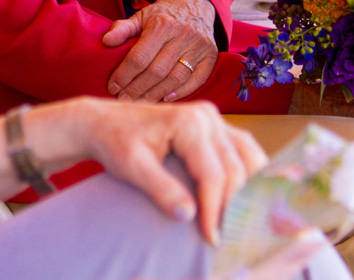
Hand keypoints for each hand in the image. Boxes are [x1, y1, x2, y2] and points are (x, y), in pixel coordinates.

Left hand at [77, 97, 264, 244]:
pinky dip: (245, 173)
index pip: (213, 174)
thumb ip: (160, 188)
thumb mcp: (131, 167)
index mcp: (188, 121)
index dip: (214, 209)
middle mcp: (206, 116)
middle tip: (221, 233)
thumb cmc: (115, 141)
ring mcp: (213, 118)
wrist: (104, 123)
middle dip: (230, 204)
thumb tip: (188, 215)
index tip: (210, 237)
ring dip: (245, 188)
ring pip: (249, 157)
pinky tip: (239, 195)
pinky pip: (242, 150)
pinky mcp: (214, 125)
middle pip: (235, 168)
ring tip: (231, 216)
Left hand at [101, 0, 218, 101]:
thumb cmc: (162, 15)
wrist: (194, 5)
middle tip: (123, 100)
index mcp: (162, 25)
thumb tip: (105, 42)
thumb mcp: (140, 16)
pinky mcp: (211, 57)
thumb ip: (122, 29)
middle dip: (137, 89)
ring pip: (175, 79)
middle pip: (156, 71)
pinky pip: (196, 81)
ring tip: (140, 103)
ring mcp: (199, 47)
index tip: (112, 87)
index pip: (139, 57)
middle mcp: (182, 35)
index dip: (124, 75)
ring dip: (155, 94)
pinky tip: (164, 99)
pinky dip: (180, 93)